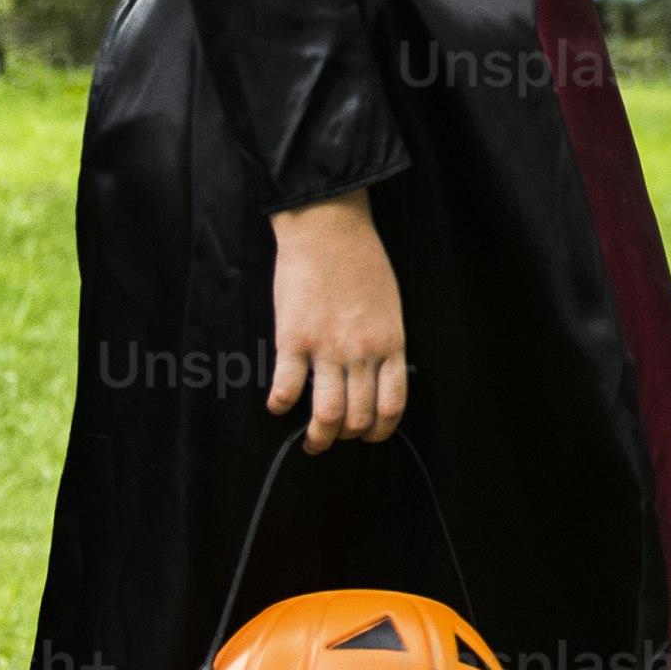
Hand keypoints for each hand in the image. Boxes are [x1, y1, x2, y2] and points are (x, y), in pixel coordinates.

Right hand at [268, 195, 409, 448]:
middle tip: (334, 438)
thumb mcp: (390, 305)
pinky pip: (287, 386)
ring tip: (311, 442)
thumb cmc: (362, 261)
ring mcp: (327, 347)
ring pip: (326, 413)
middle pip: (358, 416)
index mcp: (390, 343)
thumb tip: (377, 375)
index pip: (392, 405)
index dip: (380, 430)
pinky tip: (278, 405)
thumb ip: (385, 342)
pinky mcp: (293, 338)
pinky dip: (281, 404)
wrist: (329, 227)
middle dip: (346, 436)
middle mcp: (361, 352)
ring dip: (318, 436)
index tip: (369, 435)